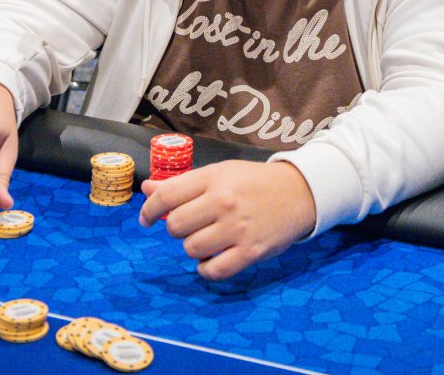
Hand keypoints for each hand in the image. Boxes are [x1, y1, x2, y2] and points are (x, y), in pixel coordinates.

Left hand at [138, 160, 315, 280]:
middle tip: (189, 226)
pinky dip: (206, 268)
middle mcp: (224, 202)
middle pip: (175, 225)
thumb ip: (182, 184)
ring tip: (207, 239)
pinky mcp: (250, 251)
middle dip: (175, 228)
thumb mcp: (219, 173)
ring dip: (193, 247)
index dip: (148, 210)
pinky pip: (213, 271)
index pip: (166, 196)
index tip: (145, 219)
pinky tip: (212, 258)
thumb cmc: (253, 182)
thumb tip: (146, 190)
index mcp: (213, 178)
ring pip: (191, 248)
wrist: (298, 193)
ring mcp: (237, 228)